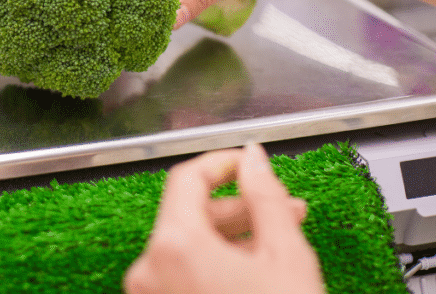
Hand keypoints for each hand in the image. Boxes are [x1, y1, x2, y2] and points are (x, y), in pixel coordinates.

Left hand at [124, 143, 325, 293]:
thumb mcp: (285, 256)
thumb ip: (266, 195)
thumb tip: (253, 159)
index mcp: (174, 245)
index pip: (187, 177)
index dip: (222, 163)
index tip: (249, 164)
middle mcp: (150, 271)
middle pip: (189, 215)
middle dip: (239, 207)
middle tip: (284, 208)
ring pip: (189, 247)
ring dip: (233, 237)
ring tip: (279, 243)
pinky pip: (184, 276)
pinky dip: (216, 265)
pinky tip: (255, 273)